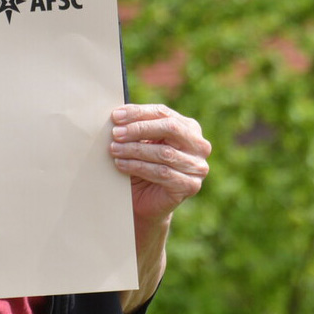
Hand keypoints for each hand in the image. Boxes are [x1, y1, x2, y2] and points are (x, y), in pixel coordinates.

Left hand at [110, 103, 210, 222]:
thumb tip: (117, 114)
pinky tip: (122, 164)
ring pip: (164, 152)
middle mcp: (199, 145)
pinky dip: (138, 167)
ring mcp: (197, 166)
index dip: (138, 113)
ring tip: (115, 149)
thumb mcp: (140, 141)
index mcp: (188, 128)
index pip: (163, 113)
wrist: (144, 200)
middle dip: (139, 129)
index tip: (115, 116)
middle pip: (170, 128)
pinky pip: (162, 173)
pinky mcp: (190, 185)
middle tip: (116, 133)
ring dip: (135, 150)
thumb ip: (135, 126)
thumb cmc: (142, 164)